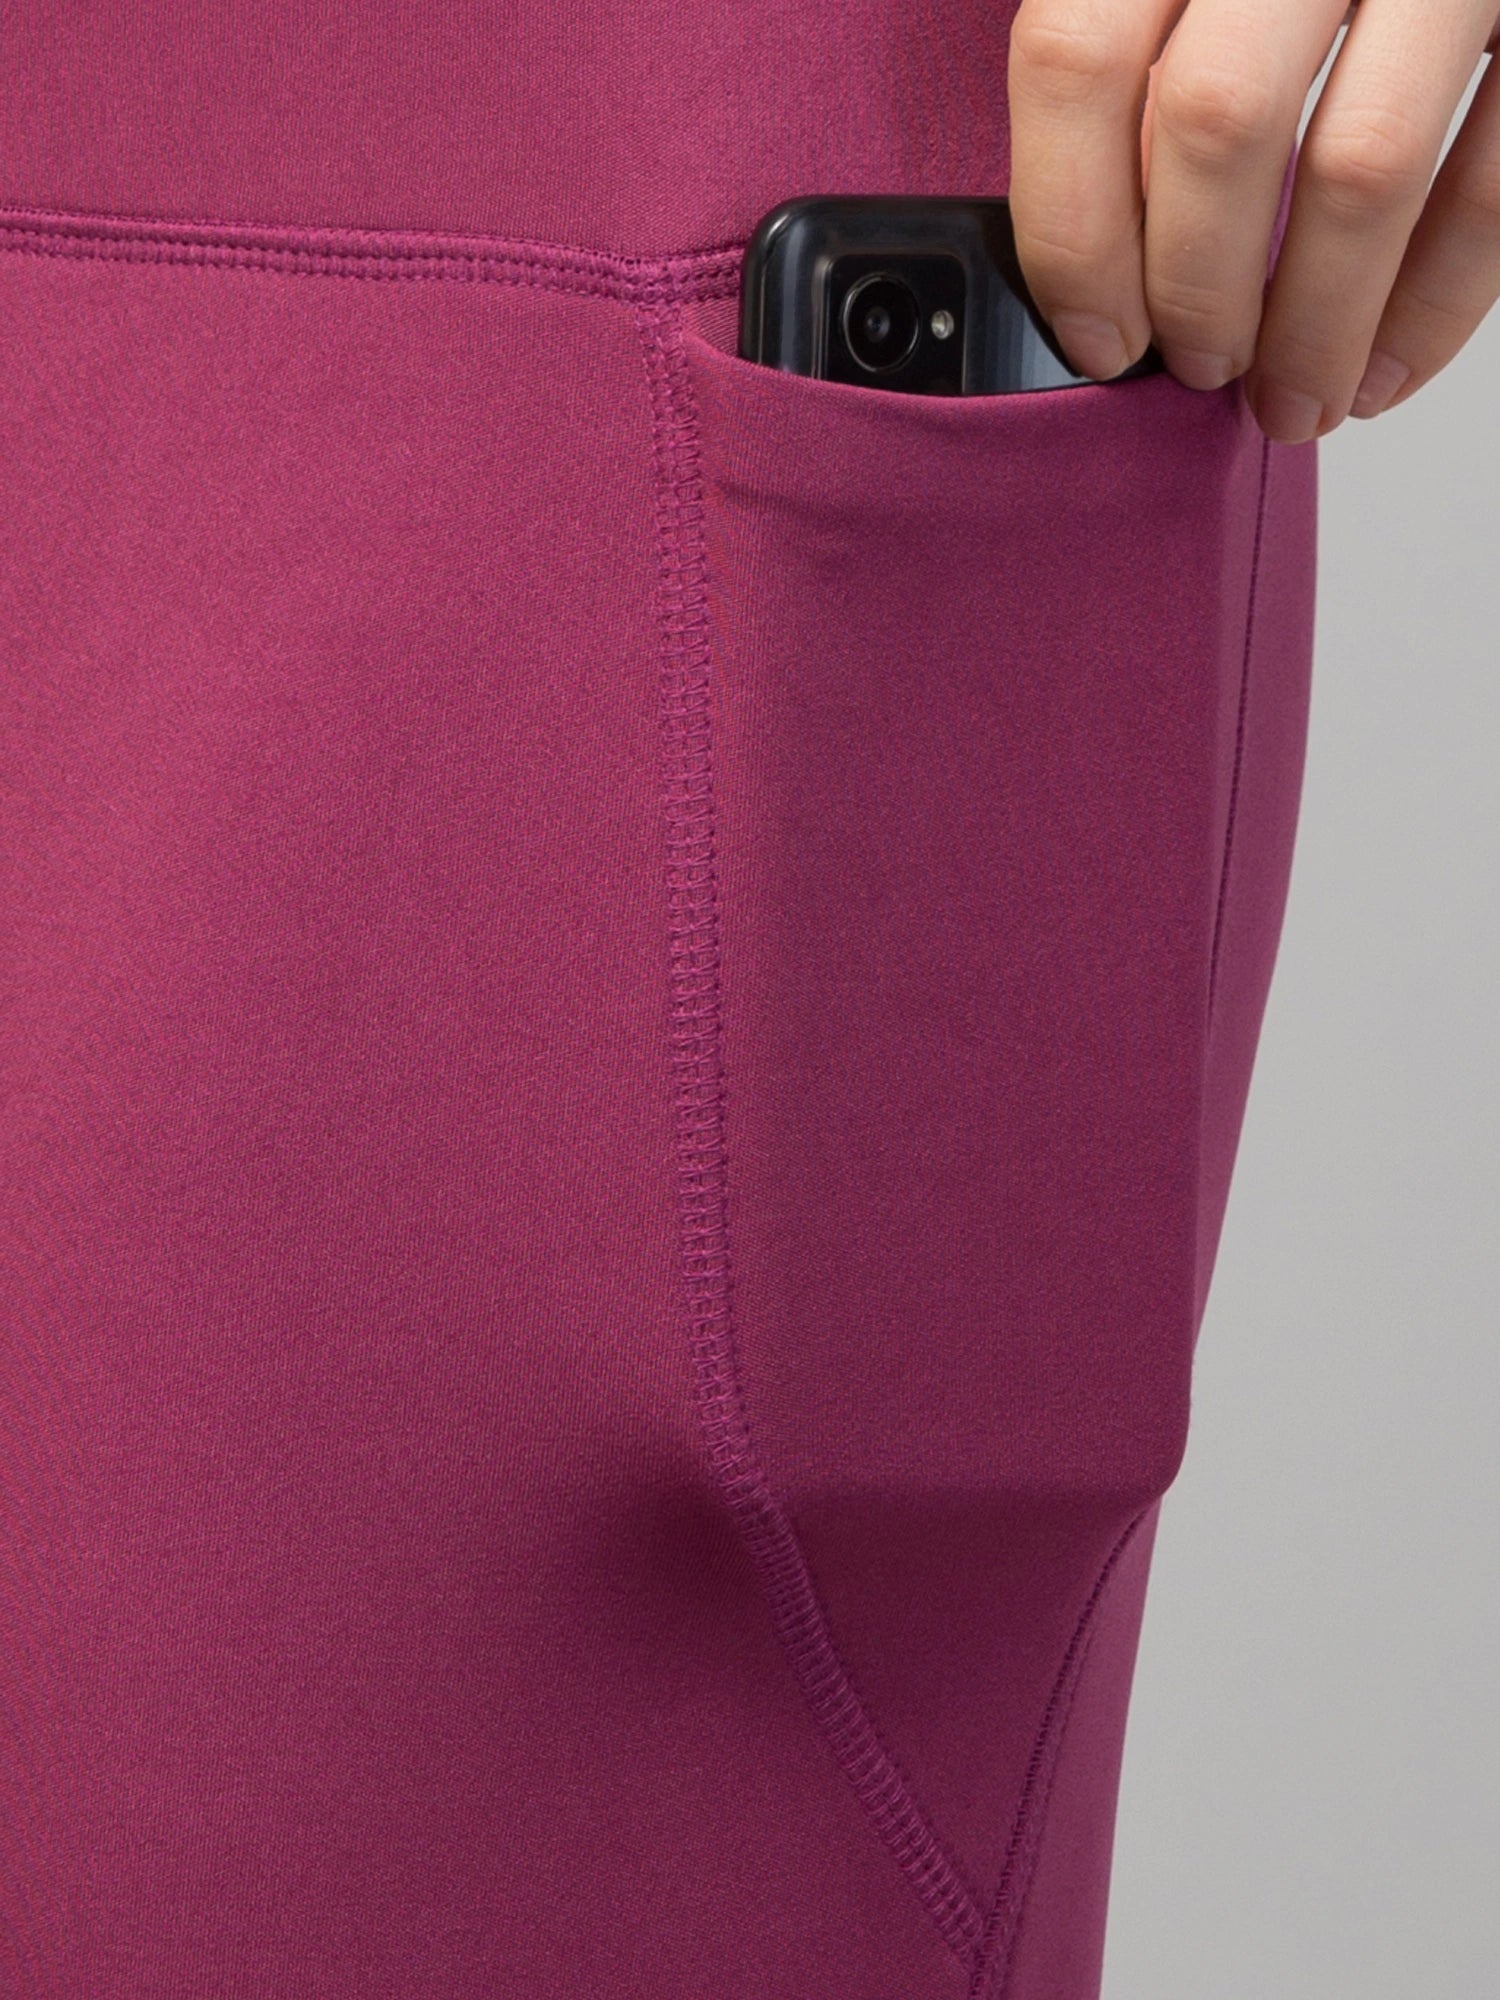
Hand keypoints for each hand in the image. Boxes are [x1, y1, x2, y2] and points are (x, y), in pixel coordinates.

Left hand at [1006, 0, 1499, 439]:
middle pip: (1215, 119)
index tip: (1097, 335)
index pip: (1078, 55)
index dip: (1071, 227)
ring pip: (1360, 164)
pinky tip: (1384, 371)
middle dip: (1196, 289)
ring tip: (1295, 399)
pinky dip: (1434, 305)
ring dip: (1317, 325)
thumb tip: (1103, 251)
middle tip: (1200, 368)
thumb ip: (1152, 59)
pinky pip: (1493, 182)